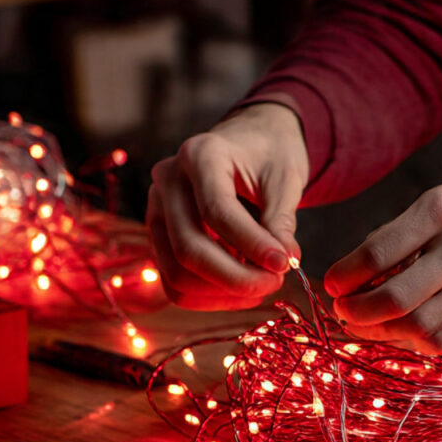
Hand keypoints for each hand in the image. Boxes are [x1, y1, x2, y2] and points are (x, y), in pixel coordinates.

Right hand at [146, 103, 309, 309]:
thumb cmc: (268, 155)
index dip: (252, 245)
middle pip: (189, 249)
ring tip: (261, 285)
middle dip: (237, 278)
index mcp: (199, 155)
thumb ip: (281, 221)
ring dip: (223, 293)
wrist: (248, 144)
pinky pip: (175, 283)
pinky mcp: (159, 238)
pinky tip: (241, 289)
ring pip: (177, 274)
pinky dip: (209, 297)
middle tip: (275, 283)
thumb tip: (285, 263)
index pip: (217, 212)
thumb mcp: (285, 179)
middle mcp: (167, 181)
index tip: (285, 264)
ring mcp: (156, 211)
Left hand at [323, 155, 441, 351]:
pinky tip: (404, 332)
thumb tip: (359, 269)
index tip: (332, 284)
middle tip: (343, 311)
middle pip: (393, 299)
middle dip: (355, 312)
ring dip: (381, 332)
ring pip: (418, 326)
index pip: (376, 254)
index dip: (344, 276)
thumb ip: (407, 230)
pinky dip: (417, 341)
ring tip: (368, 325)